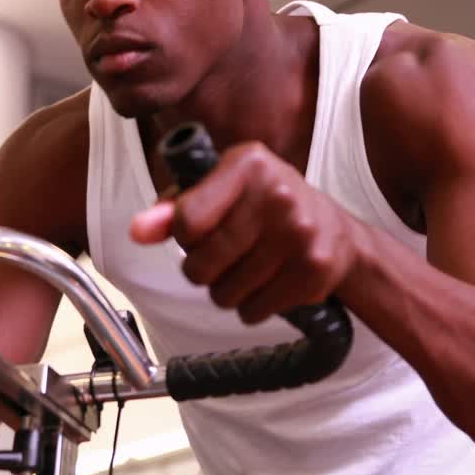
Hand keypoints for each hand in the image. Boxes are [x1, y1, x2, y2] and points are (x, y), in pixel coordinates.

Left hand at [130, 141, 359, 324]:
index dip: (184, 237)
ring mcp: (299, 233)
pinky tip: (266, 284)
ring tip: (245, 270)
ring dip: (227, 292)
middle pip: (202, 265)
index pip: (186, 220)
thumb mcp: (221, 190)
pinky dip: (252, 307)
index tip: (197, 234)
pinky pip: (254, 311)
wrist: (336, 232)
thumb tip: (138, 230)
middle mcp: (277, 194)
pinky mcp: (314, 270)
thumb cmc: (266, 206)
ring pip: (226, 294)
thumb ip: (174, 208)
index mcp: (247, 163)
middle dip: (202, 271)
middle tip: (220, 259)